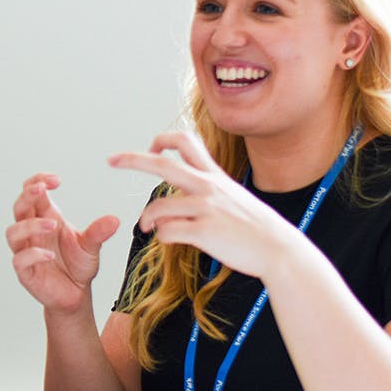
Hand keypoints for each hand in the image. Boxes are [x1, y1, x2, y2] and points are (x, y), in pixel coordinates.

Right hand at [7, 173, 121, 314]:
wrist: (75, 294)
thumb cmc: (78, 266)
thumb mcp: (91, 246)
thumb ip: (99, 232)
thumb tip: (114, 220)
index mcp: (45, 218)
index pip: (32, 193)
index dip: (38, 181)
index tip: (56, 180)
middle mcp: (32, 233)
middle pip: (19, 207)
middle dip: (27, 195)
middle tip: (42, 189)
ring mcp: (26, 251)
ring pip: (14, 232)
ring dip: (30, 226)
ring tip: (52, 225)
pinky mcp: (25, 272)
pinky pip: (20, 260)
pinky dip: (33, 255)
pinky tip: (50, 255)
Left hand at [107, 130, 305, 279]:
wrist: (278, 249)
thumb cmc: (255, 228)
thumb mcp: (233, 197)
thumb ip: (207, 191)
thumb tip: (178, 200)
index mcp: (214, 175)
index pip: (186, 142)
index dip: (163, 140)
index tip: (150, 147)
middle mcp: (208, 186)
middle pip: (162, 164)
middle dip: (132, 159)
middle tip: (111, 160)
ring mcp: (206, 208)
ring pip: (157, 207)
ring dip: (147, 218)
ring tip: (147, 226)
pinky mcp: (204, 231)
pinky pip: (167, 232)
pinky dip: (163, 237)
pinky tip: (171, 240)